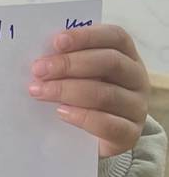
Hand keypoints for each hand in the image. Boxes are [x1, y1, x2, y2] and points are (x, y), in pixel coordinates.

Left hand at [28, 24, 150, 157]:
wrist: (93, 140)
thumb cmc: (82, 98)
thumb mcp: (78, 76)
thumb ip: (66, 63)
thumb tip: (41, 58)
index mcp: (127, 56)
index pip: (115, 37)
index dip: (86, 36)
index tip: (57, 42)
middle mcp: (137, 78)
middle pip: (110, 62)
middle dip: (70, 64)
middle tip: (39, 70)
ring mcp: (136, 107)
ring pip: (106, 94)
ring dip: (67, 91)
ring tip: (39, 92)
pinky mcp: (130, 134)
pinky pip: (108, 125)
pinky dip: (81, 116)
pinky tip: (61, 112)